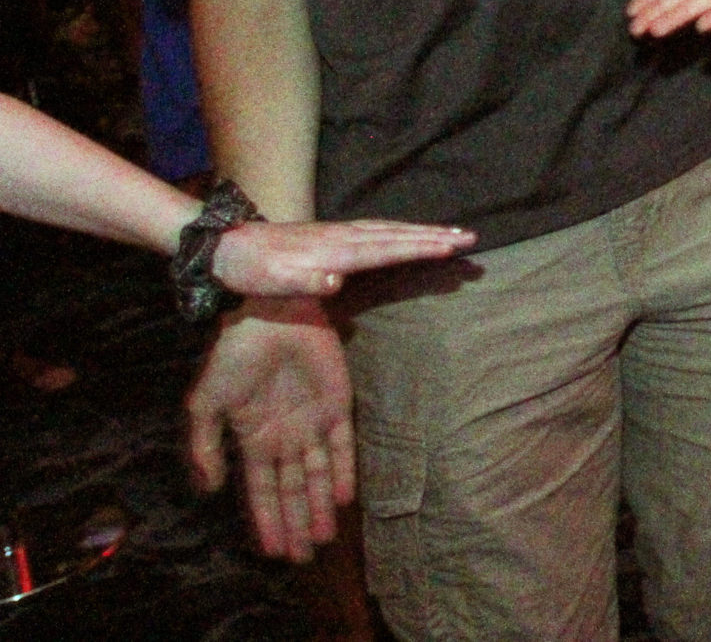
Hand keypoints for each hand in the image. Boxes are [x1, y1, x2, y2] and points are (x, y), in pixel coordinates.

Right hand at [186, 298, 352, 561]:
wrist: (266, 315)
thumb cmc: (232, 356)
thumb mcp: (207, 404)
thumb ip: (206, 448)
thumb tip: (209, 491)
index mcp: (253, 439)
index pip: (262, 491)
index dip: (267, 521)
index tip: (273, 553)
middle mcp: (284, 436)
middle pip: (292, 490)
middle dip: (296, 523)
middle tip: (303, 557)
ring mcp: (312, 421)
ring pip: (318, 475)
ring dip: (319, 506)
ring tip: (322, 538)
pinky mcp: (338, 403)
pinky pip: (343, 445)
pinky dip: (344, 472)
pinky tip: (341, 499)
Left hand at [211, 219, 473, 298]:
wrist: (224, 247)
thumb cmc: (251, 271)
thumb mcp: (272, 283)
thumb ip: (306, 282)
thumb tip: (338, 281)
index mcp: (335, 251)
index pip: (387, 249)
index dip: (421, 247)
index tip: (454, 246)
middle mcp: (343, 237)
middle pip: (397, 234)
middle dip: (435, 236)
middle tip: (470, 238)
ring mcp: (338, 232)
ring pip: (390, 229)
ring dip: (422, 231)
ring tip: (452, 234)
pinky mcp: (332, 234)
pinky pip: (378, 229)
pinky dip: (401, 230)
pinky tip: (406, 233)